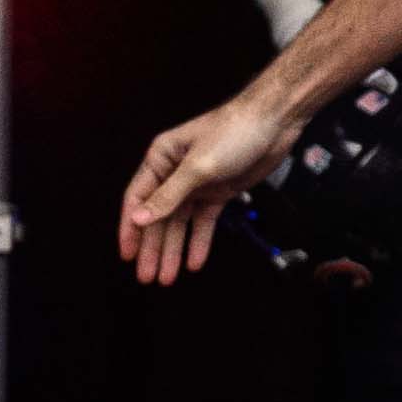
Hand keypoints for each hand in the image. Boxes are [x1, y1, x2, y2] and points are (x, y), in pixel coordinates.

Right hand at [120, 87, 299, 282]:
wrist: (274, 122)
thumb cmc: (232, 133)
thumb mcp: (198, 167)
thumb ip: (168, 196)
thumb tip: (138, 219)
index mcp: (161, 159)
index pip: (137, 199)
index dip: (130, 229)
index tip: (127, 256)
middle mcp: (174, 173)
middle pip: (158, 217)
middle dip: (153, 248)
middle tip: (147, 278)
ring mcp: (197, 184)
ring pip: (180, 223)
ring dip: (174, 250)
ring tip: (167, 279)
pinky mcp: (218, 192)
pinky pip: (204, 222)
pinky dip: (200, 241)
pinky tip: (194, 263)